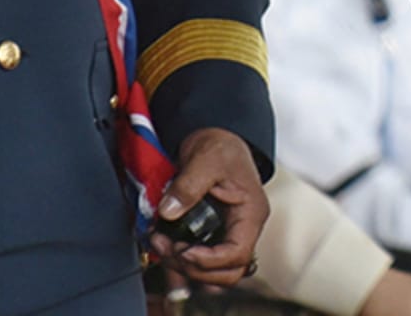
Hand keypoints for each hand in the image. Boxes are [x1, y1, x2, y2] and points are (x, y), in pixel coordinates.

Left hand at [149, 127, 267, 286]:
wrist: (217, 138)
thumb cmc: (220, 147)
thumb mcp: (205, 158)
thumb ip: (188, 185)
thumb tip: (169, 211)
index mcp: (250, 212)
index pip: (238, 253)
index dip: (210, 260)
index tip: (185, 251)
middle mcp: (243, 228)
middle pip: (227, 272)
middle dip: (194, 267)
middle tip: (167, 247)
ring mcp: (228, 234)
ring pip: (213, 272)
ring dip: (184, 266)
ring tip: (160, 243)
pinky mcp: (212, 235)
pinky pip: (200, 259)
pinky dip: (180, 258)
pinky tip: (163, 241)